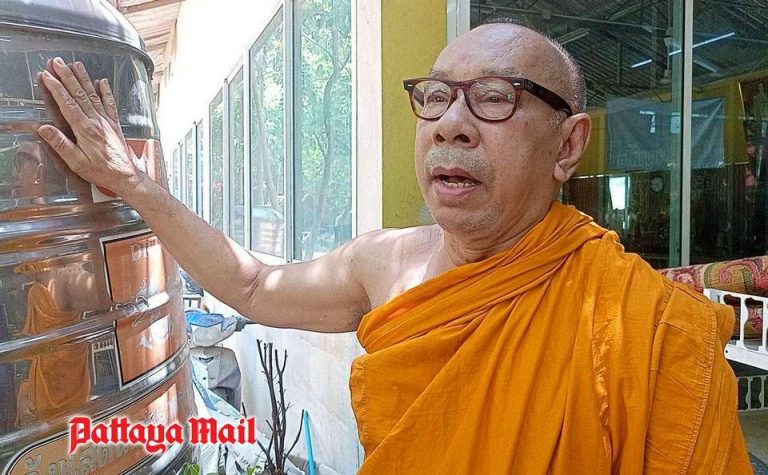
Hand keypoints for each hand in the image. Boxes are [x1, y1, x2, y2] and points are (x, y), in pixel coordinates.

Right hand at [36, 57, 144, 196]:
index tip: (46, 75)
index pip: (67, 103)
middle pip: (79, 94)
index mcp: (85, 130)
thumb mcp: (76, 162)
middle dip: (67, 76)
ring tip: (76, 64)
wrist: (126, 176)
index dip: (56, 88)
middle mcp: (96, 121)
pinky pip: (110, 104)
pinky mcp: (114, 124)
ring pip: (93, 95)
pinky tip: (102, 81)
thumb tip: (43, 128)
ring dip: (83, 78)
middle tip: (57, 61)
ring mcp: (107, 121)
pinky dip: (106, 91)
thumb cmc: (101, 171)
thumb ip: (60, 144)